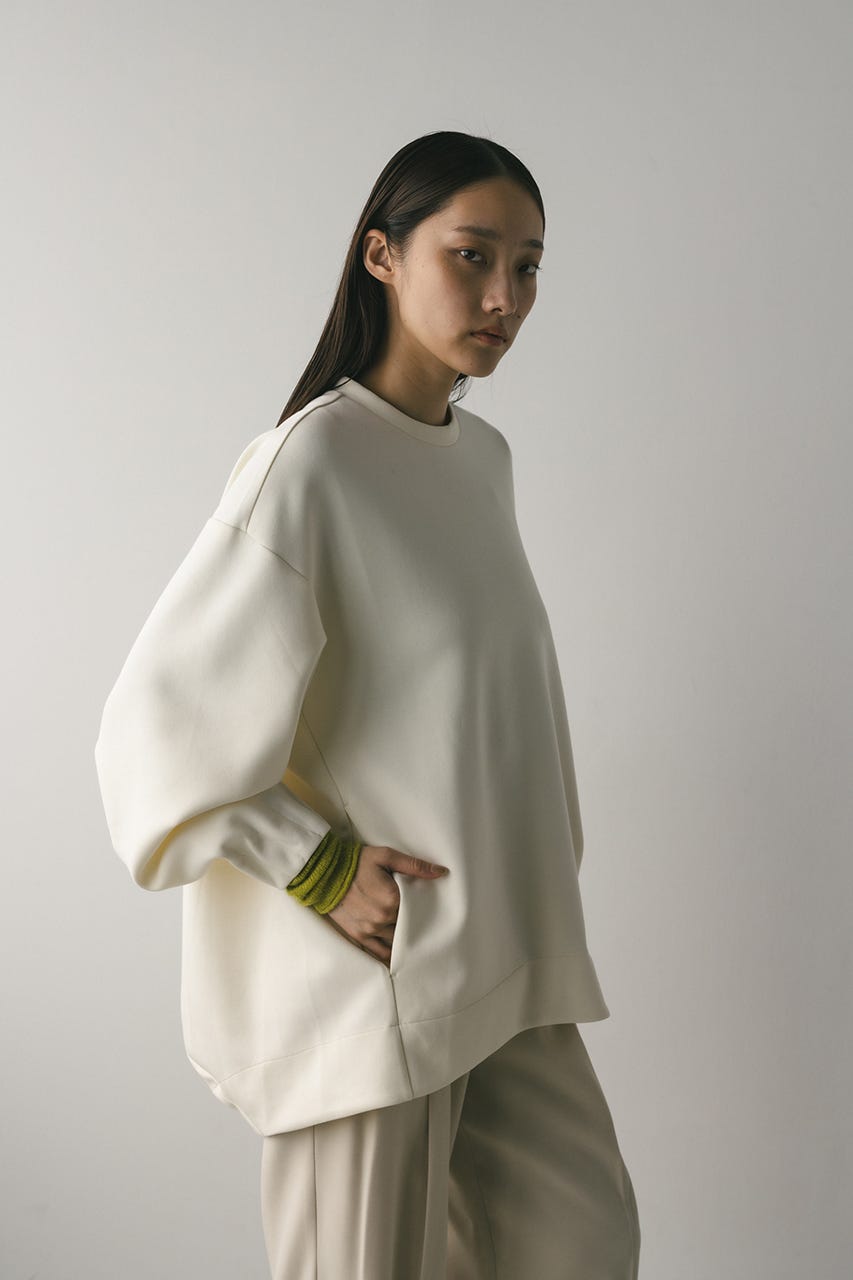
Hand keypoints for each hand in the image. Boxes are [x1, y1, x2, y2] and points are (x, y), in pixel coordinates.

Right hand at [324, 844, 448, 966]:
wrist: (324, 873)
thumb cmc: (356, 862)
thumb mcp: (386, 857)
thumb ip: (415, 866)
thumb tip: (441, 873)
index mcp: (392, 898)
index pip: (418, 909)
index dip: (423, 907)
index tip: (426, 905)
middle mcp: (382, 918)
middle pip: (408, 926)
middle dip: (414, 923)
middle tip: (420, 920)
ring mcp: (370, 929)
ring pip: (396, 941)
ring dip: (403, 938)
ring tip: (411, 935)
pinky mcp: (359, 935)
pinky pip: (379, 951)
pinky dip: (389, 953)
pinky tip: (398, 954)